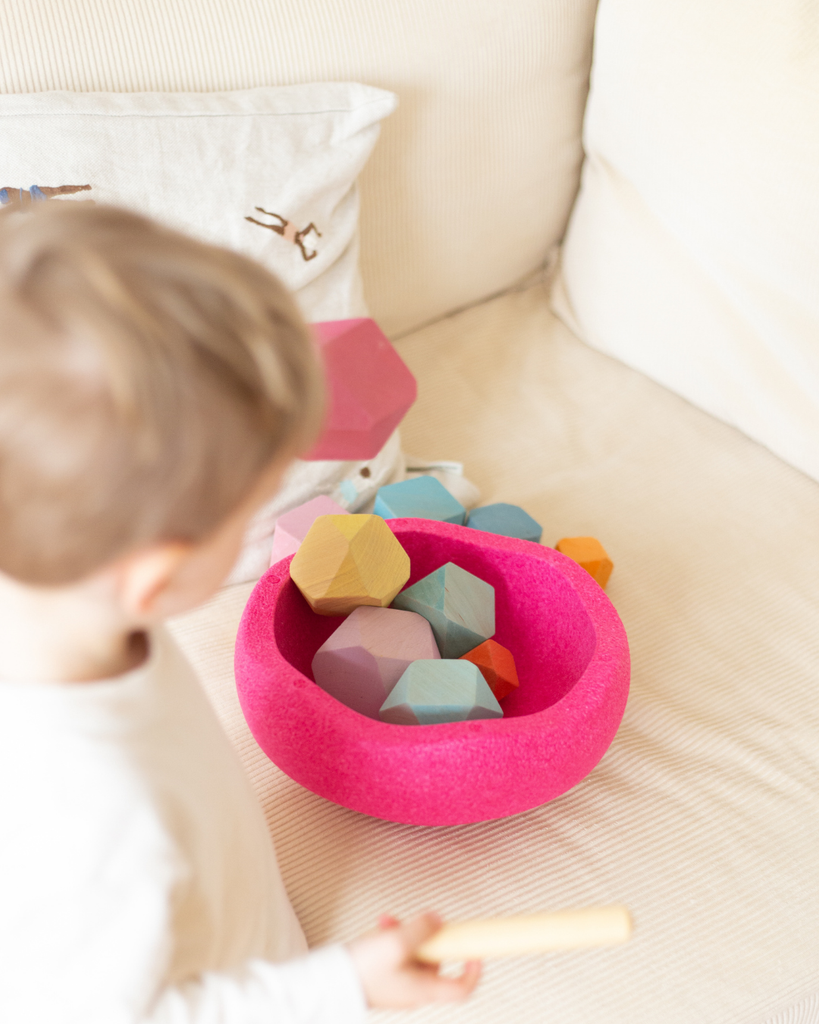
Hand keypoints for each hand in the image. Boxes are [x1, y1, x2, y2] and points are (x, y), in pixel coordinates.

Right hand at [347, 912, 481, 1009]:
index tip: (475, 950)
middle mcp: (414, 989)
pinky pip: (397, 956)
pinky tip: (379, 928)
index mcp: (424, 989)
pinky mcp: (384, 978)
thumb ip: (422, 929)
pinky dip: (392, 940)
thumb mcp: (396, 943)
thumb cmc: (363, 970)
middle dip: (427, 936)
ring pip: (414, 954)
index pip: (461, 988)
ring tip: (387, 922)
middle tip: (414, 922)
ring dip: (405, 934)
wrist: (329, 984)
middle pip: (436, 961)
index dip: (473, 970)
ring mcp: (399, 984)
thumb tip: (437, 920)